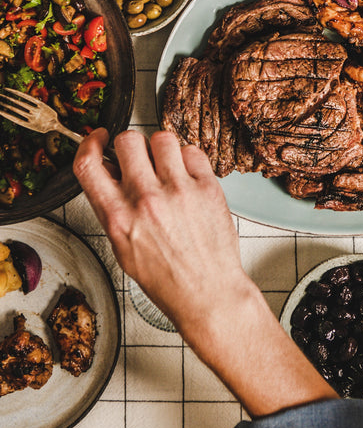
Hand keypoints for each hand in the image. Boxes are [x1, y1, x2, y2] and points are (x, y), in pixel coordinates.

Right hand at [73, 129, 250, 332]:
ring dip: (162, 148)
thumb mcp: (123, 246)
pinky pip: (193, 151)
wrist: (206, 291)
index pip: (89, 164)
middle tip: (140, 157)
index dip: (89, 143)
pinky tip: (188, 176)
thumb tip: (110, 171)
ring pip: (163, 138)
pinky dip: (189, 159)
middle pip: (128, 140)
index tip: (98, 137)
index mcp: (118, 217)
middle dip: (130, 145)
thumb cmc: (166, 275)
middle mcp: (146, 200)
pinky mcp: (207, 187)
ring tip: (167, 167)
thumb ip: (113, 207)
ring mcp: (179, 190)